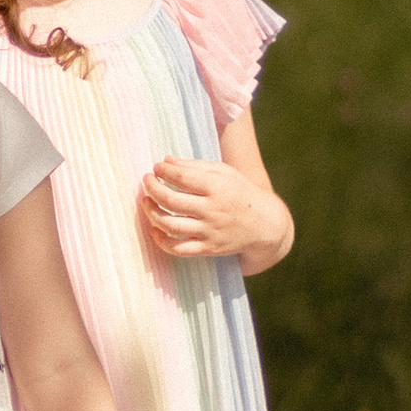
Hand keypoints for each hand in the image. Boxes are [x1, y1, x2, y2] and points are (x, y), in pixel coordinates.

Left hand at [139, 154, 287, 263]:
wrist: (264, 225)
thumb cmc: (240, 193)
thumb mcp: (224, 172)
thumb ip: (194, 166)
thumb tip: (165, 161)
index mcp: (217, 188)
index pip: (182, 177)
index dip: (163, 171)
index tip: (157, 168)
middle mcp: (212, 210)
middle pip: (171, 201)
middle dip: (152, 188)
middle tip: (146, 181)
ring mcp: (209, 232)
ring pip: (170, 225)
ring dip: (151, 212)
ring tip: (146, 202)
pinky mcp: (207, 249)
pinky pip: (178, 249)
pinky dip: (160, 241)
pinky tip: (154, 229)